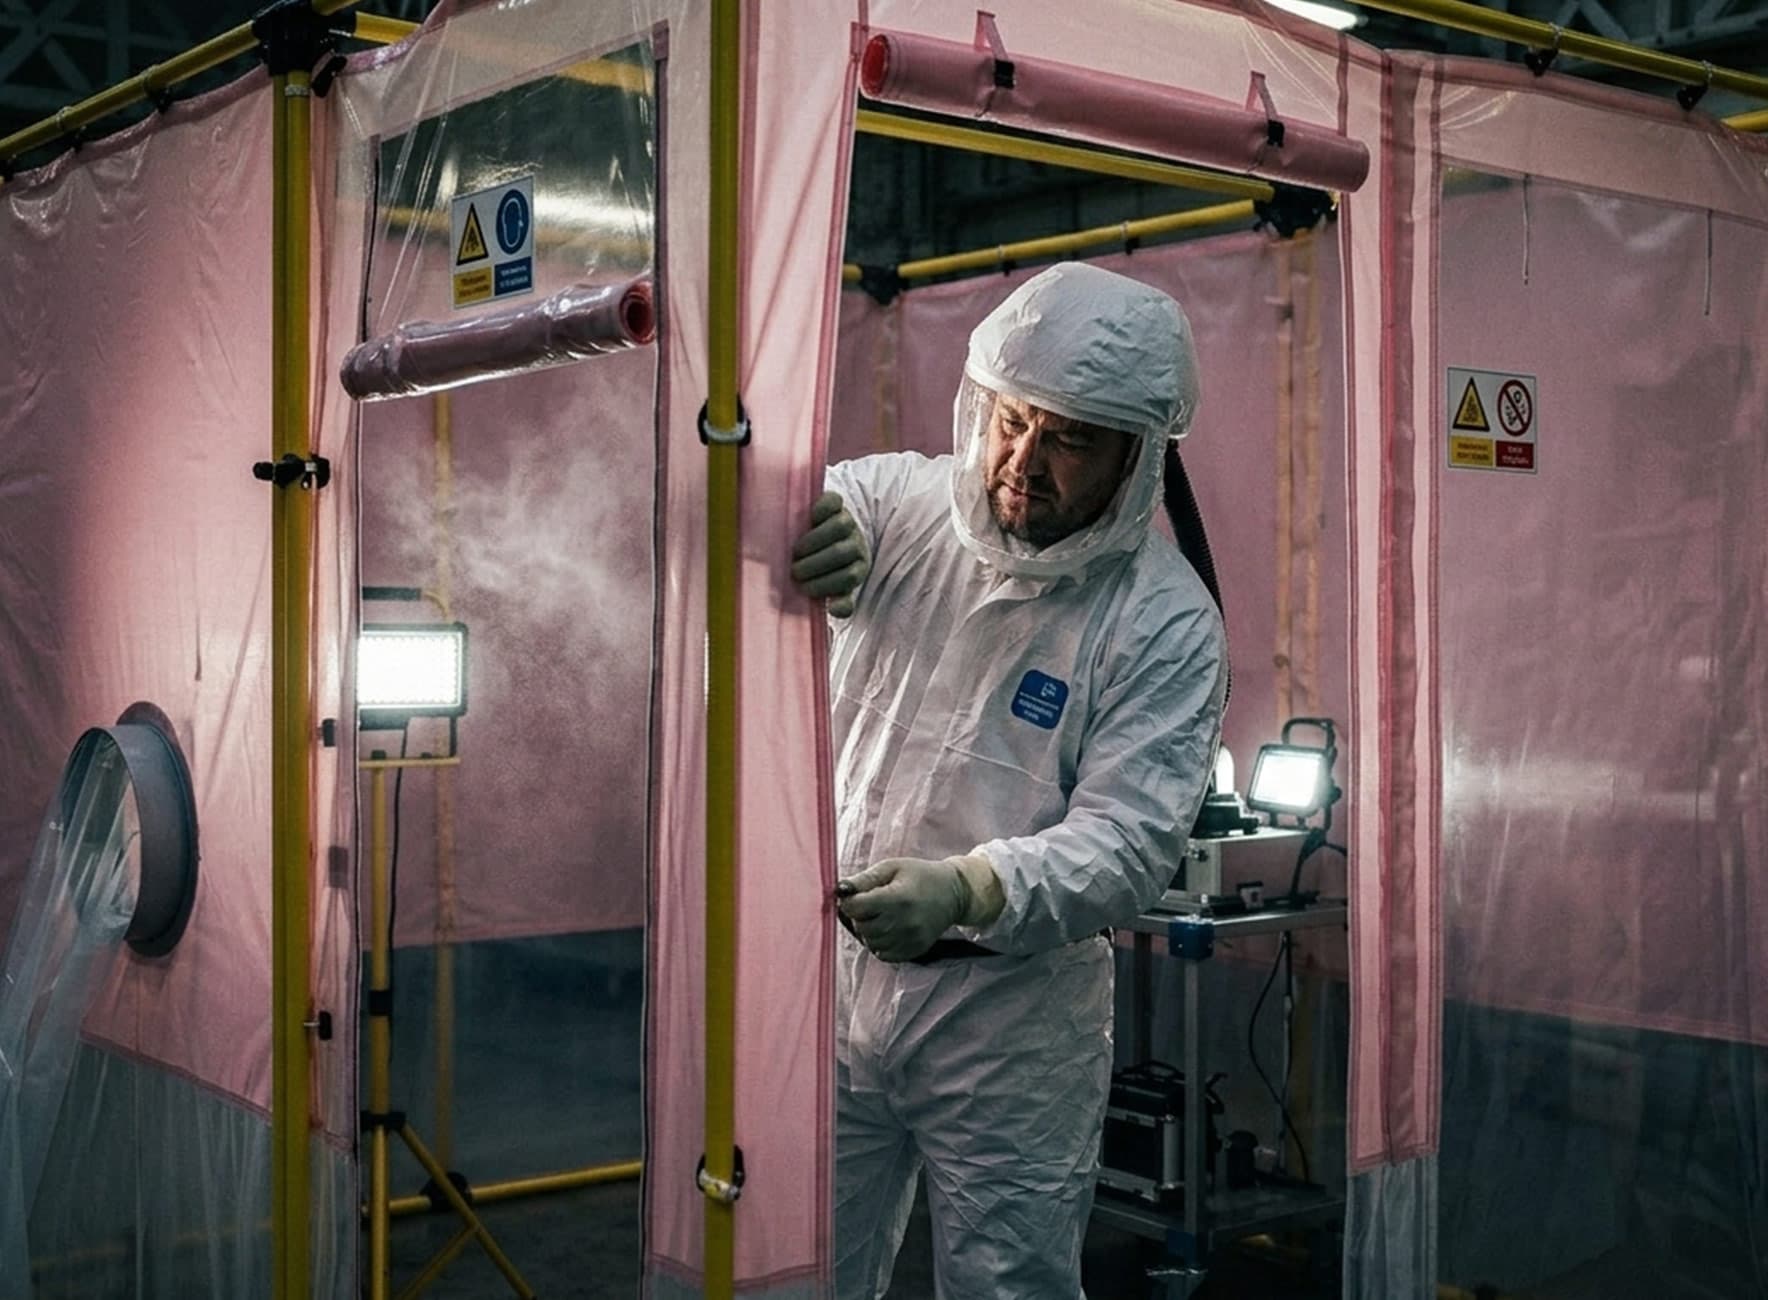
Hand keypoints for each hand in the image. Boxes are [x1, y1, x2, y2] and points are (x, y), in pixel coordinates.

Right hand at [791, 491, 869, 617]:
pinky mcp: (836, 503)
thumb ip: (837, 598)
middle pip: (843, 551)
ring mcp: (847, 521)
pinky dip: (820, 510)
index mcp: (859, 566)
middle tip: (795, 572)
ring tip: (796, 551)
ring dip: (815, 541)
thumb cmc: (823, 569)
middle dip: (816, 565)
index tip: (805, 591)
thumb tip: (837, 611)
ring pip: (840, 526)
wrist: (822, 536)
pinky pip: (833, 503)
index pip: (850, 577)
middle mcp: (856, 542)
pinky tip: (807, 520)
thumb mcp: (832, 586)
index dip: (826, 585)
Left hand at [837, 858, 970, 960]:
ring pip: (870, 942)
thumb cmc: (919, 876)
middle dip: (859, 916)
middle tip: (870, 903)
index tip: (854, 895)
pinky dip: (879, 943)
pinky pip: (883, 954)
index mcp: (898, 897)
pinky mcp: (915, 951)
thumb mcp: (892, 868)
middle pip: (862, 927)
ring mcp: (911, 940)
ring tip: (881, 915)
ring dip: (868, 931)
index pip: (856, 908)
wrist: (953, 894)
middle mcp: (905, 922)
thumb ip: (864, 879)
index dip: (849, 901)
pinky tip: (888, 929)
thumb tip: (839, 890)